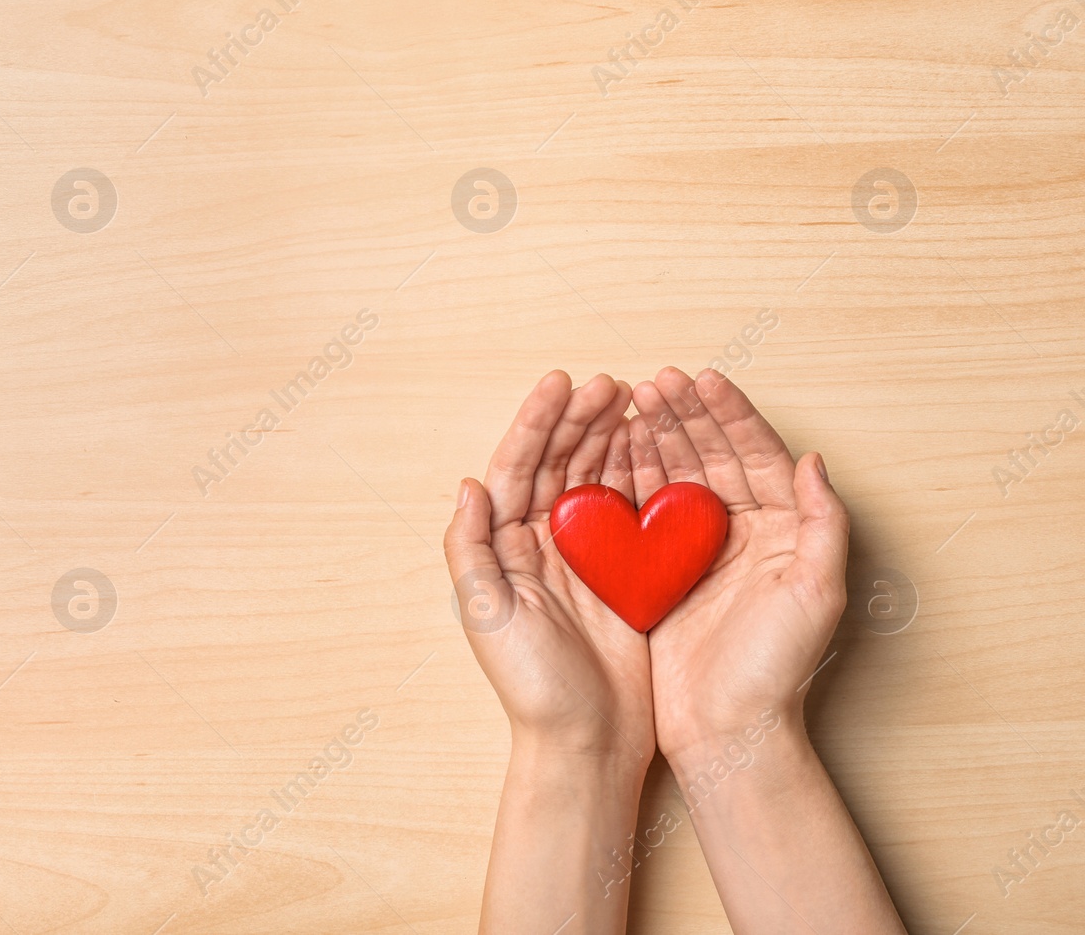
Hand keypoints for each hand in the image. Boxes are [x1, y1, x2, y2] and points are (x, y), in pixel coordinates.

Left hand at [444, 371, 652, 765]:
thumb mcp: (485, 616)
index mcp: (503, 547)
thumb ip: (469, 548)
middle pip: (557, 463)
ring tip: (634, 399)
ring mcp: (583, 557)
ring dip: (608, 437)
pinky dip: (641, 475)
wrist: (587, 742)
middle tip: (611, 384)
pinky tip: (656, 448)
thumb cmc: (532, 687)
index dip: (536, 423)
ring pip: (593, 478)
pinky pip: (630, 511)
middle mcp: (539, 545)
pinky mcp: (623, 574)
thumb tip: (469, 484)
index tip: (562, 383)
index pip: (516, 467)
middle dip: (579, 419)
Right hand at [629, 367, 849, 758]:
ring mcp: (695, 550)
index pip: (756, 454)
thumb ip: (823, 524)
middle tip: (654, 383)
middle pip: (711, 455)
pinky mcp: (658, 572)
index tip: (702, 378)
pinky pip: (641, 511)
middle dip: (683, 414)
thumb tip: (814, 460)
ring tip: (628, 403)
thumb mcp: (816, 593)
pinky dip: (627, 477)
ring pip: (673, 475)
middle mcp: (739, 532)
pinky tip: (611, 451)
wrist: (728, 730)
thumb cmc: (776, 669)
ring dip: (653, 436)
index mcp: (781, 529)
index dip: (730, 413)